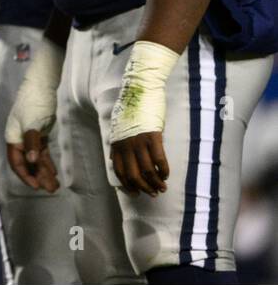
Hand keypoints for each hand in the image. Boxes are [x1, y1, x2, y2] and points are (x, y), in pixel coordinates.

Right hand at [4, 39, 63, 191]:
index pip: (16, 161)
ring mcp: (30, 135)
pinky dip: (47, 162)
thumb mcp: (33, 123)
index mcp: (12, 136)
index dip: (25, 175)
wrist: (44, 82)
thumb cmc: (35, 101)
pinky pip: (42, 151)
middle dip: (37, 176)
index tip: (37, 186)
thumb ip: (31, 143)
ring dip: (44, 171)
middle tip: (51, 189)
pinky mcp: (40, 131)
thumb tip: (30, 161)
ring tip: (55, 185)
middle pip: (26, 162)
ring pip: (35, 158)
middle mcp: (19, 137)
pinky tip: (54, 172)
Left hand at [109, 40, 176, 195]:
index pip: (120, 172)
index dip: (128, 185)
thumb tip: (117, 160)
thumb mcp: (120, 128)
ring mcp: (138, 141)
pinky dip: (164, 170)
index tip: (136, 193)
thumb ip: (120, 144)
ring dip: (156, 182)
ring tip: (163, 187)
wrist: (139, 91)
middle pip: (133, 175)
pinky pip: (159, 159)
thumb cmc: (132, 110)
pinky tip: (167, 174)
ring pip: (147, 170)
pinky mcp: (152, 136)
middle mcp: (125, 145)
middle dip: (144, 188)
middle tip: (154, 193)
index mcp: (116, 144)